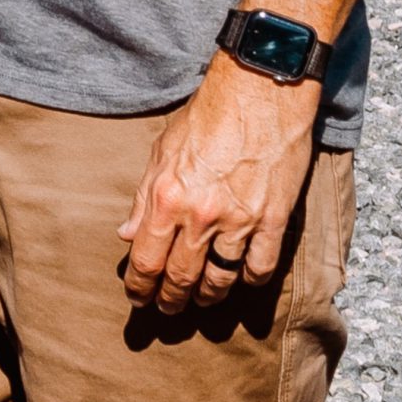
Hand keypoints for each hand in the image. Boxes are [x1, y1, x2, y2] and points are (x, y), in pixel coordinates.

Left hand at [119, 54, 320, 312]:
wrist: (259, 91)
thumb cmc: (207, 114)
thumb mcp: (162, 148)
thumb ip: (143, 196)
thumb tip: (126, 233)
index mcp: (168, 195)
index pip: (146, 259)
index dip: (140, 286)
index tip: (137, 298)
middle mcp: (201, 214)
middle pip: (182, 277)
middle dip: (170, 299)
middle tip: (166, 310)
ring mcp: (241, 221)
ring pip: (221, 279)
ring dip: (208, 296)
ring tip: (200, 301)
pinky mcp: (275, 221)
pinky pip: (260, 268)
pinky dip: (249, 281)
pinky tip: (240, 282)